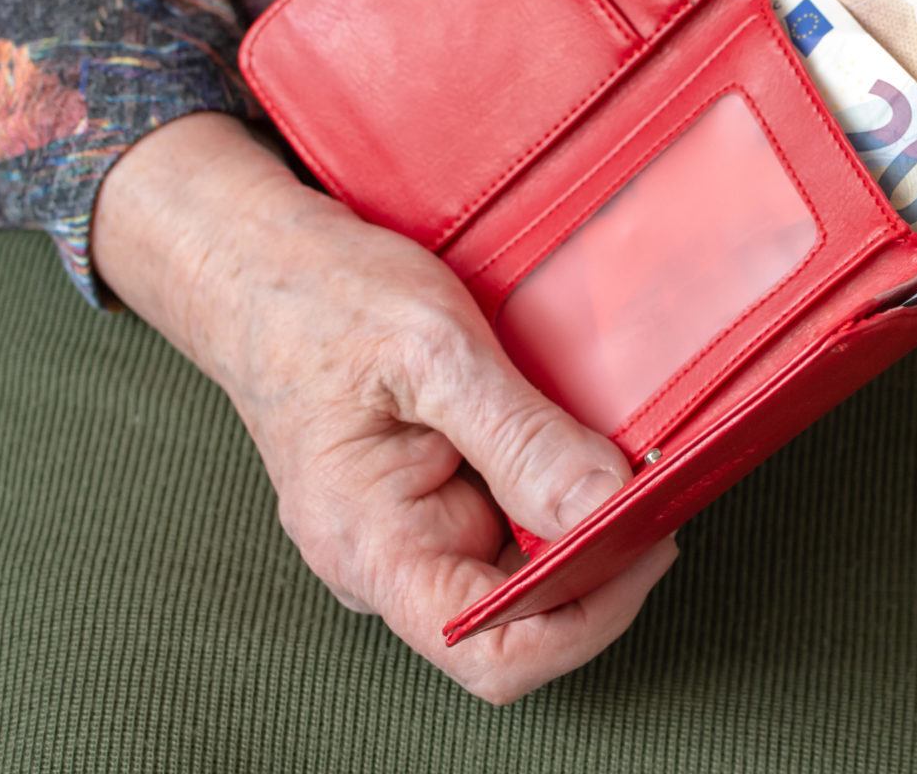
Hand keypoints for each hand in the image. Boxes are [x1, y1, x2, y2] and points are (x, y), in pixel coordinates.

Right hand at [93, 113, 675, 701]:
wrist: (260, 263)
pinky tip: (584, 441)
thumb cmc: (319, 299)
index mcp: (372, 546)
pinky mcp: (433, 497)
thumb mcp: (431, 349)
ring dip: (584, 521)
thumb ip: (518, 436)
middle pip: (523, 614)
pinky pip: (513, 519)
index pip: (491, 652)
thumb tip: (603, 504)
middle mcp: (390, 558)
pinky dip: (561, 489)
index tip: (646, 545)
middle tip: (656, 485)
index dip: (587, 618)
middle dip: (600, 562)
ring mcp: (411, 531)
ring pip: (526, 565)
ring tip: (625, 454)